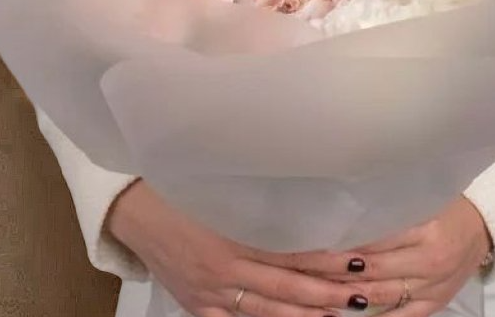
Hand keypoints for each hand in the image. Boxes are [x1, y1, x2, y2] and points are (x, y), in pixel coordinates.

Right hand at [107, 180, 373, 316]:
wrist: (132, 211)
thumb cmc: (178, 190)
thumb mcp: (219, 189)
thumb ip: (257, 202)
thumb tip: (304, 203)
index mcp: (231, 234)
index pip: (289, 252)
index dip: (325, 259)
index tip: (358, 260)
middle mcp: (223, 268)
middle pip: (285, 287)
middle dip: (326, 294)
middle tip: (361, 295)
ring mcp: (211, 293)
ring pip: (267, 312)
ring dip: (306, 314)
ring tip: (340, 314)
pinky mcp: (198, 306)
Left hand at [269, 197, 493, 316]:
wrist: (485, 224)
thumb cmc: (445, 201)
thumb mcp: (418, 195)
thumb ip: (383, 206)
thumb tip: (336, 210)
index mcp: (424, 228)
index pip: (368, 238)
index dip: (334, 242)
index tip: (302, 239)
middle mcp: (428, 261)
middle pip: (368, 269)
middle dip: (327, 269)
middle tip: (293, 263)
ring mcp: (432, 288)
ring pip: (377, 296)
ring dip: (340, 294)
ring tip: (307, 287)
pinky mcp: (434, 305)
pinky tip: (341, 312)